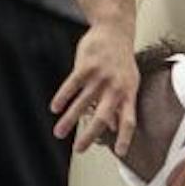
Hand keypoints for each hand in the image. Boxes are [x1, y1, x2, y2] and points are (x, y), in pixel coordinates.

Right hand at [51, 23, 137, 154]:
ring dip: (69, 120)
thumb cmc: (121, 61)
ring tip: (58, 133)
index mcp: (128, 93)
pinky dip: (62, 98)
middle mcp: (116, 88)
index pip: (130, 120)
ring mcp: (101, 77)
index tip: (120, 154)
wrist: (115, 31)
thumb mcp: (128, 82)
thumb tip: (115, 128)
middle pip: (103, 117)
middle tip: (78, 150)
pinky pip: (72, 86)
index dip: (126, 137)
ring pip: (82, 103)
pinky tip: (54, 108)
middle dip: (90, 135)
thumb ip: (121, 104)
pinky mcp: (86, 66)